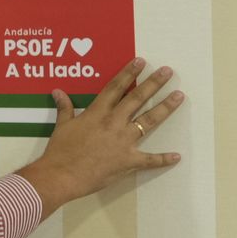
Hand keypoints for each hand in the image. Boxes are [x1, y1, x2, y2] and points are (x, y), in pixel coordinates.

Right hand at [15, 57, 184, 219]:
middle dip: (153, 83)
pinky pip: (150, 160)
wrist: (62, 176)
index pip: (115, 87)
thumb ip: (64, 108)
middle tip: (168, 72)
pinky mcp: (129, 160)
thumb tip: (57, 91)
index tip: (141, 61)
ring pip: (148, 121)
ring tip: (178, 96)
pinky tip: (176, 156)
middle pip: (137, 99)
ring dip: (165, 108)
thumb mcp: (62, 126)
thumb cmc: (60, 150)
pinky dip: (163, 159)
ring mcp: (124, 141)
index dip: (128, 73)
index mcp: (97, 113)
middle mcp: (114, 123)